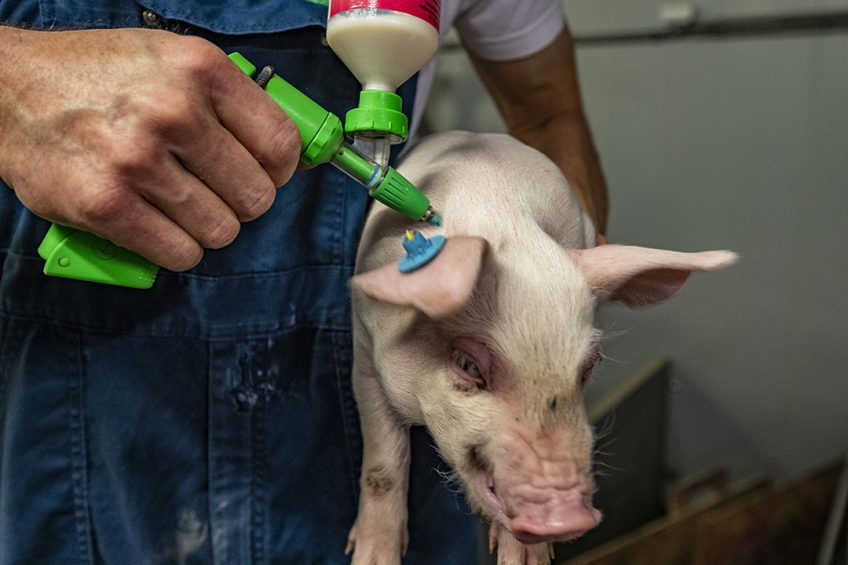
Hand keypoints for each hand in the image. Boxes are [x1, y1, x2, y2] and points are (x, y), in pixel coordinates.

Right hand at [0, 27, 299, 270]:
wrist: (8, 88)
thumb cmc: (99, 77)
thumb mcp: (172, 60)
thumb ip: (230, 100)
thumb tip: (289, 154)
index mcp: (201, 69)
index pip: (281, 144)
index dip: (280, 170)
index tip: (264, 174)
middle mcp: (173, 110)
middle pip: (256, 196)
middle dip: (242, 202)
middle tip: (216, 192)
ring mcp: (137, 159)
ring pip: (222, 231)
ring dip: (208, 227)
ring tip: (182, 207)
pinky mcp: (105, 204)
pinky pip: (181, 254)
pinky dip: (178, 249)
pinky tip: (161, 226)